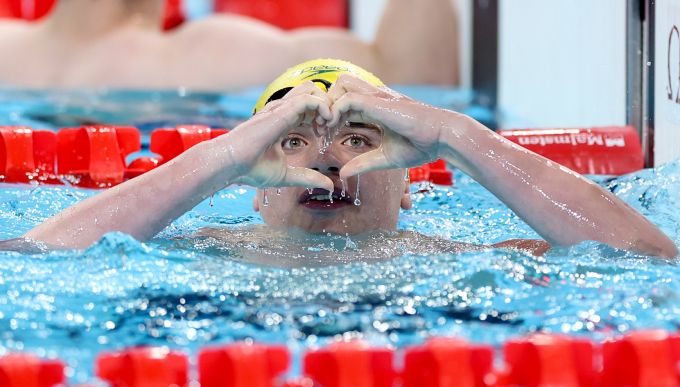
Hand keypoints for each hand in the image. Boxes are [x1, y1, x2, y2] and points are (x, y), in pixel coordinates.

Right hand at [220, 81, 333, 190]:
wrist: (232, 164)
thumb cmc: (251, 169)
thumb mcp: (286, 175)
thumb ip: (307, 177)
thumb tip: (328, 186)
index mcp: (284, 121)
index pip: (310, 107)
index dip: (323, 118)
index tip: (324, 136)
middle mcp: (284, 110)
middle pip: (314, 93)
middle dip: (328, 108)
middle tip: (328, 129)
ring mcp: (282, 108)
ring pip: (313, 90)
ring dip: (326, 106)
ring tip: (326, 126)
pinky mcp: (282, 111)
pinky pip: (310, 98)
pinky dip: (323, 108)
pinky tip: (323, 125)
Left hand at [326, 74, 447, 179]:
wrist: (443, 138)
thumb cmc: (422, 145)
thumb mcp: (386, 157)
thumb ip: (364, 163)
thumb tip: (343, 174)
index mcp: (376, 107)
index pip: (345, 100)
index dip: (331, 115)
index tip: (325, 136)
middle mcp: (375, 97)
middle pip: (340, 83)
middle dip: (326, 103)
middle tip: (321, 128)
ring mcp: (377, 97)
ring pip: (341, 83)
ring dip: (329, 102)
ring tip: (327, 126)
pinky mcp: (380, 103)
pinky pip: (348, 98)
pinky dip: (336, 110)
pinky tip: (334, 127)